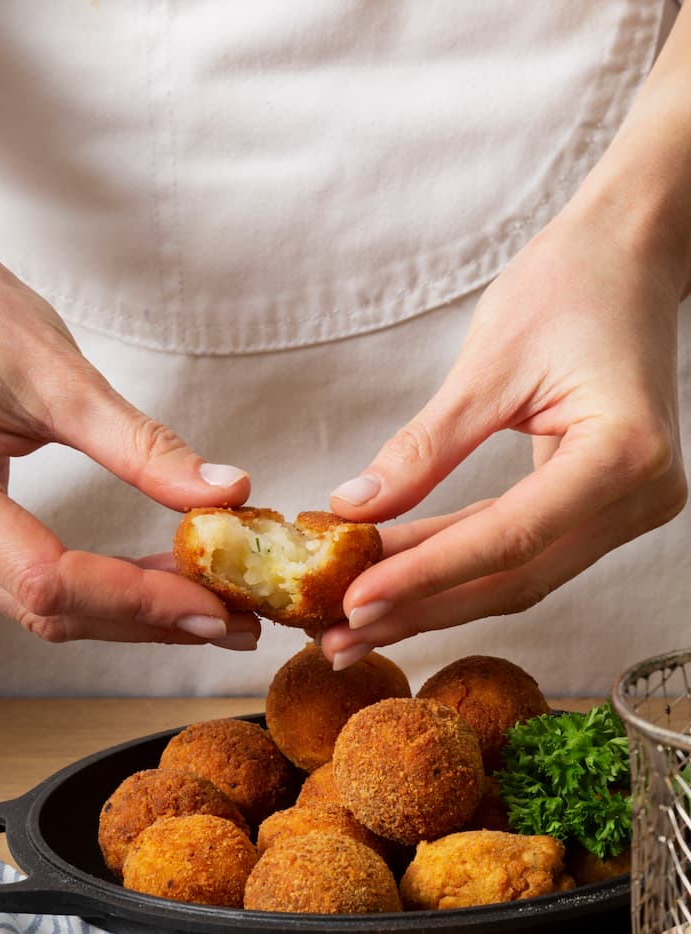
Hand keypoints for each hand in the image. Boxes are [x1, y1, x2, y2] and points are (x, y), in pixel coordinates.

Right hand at [0, 222, 258, 646]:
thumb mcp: (61, 377)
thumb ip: (145, 447)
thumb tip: (226, 493)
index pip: (53, 580)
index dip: (142, 600)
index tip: (217, 604)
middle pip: (48, 610)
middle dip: (147, 620)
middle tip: (231, 619)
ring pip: (37, 607)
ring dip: (125, 611)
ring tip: (203, 602)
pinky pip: (22, 581)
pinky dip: (93, 588)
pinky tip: (147, 578)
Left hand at [324, 199, 687, 667]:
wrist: (630, 255)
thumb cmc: (570, 285)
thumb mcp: (488, 362)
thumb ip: (424, 447)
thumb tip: (355, 509)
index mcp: (621, 455)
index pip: (508, 537)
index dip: (425, 575)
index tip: (353, 599)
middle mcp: (637, 498)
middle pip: (513, 577)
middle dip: (420, 606)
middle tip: (339, 634)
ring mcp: (625, 507)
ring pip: (515, 573)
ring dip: (432, 595)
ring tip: (355, 619)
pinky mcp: (600, 504)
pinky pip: (520, 547)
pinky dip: (456, 561)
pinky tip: (398, 574)